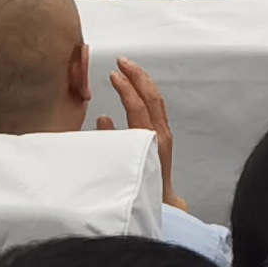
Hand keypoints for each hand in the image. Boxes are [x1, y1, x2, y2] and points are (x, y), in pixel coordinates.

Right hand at [111, 56, 179, 199]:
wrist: (161, 205)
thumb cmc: (139, 188)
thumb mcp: (119, 164)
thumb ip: (110, 141)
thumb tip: (103, 119)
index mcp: (149, 139)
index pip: (138, 106)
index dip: (126, 88)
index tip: (113, 74)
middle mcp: (160, 133)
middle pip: (151, 97)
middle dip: (137, 76)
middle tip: (122, 61)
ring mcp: (164, 134)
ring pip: (156, 101)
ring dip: (142, 82)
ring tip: (128, 69)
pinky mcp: (164, 137)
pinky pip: (156, 109)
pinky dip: (145, 95)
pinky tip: (136, 90)